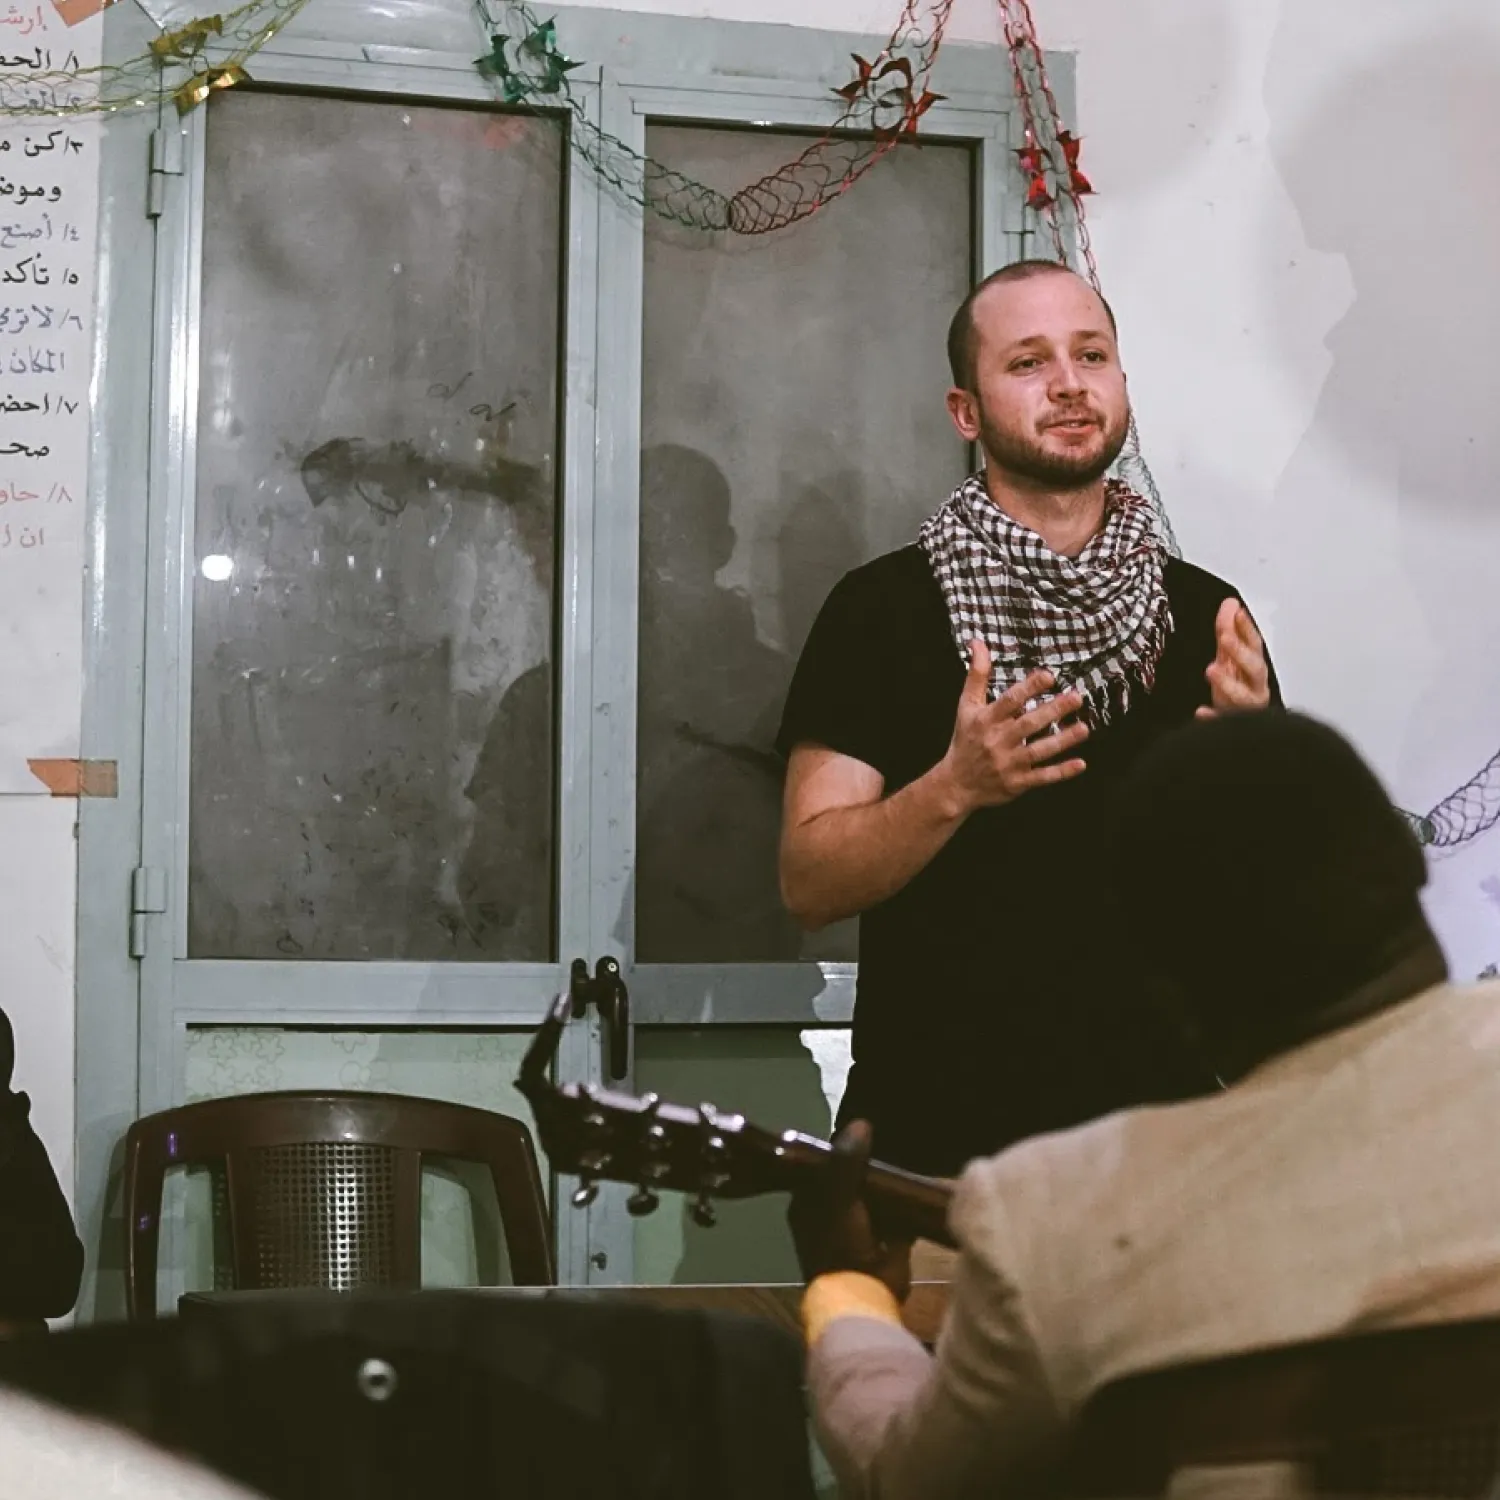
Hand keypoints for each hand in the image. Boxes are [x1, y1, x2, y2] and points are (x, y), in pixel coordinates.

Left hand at [787, 1120, 911, 1301]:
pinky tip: (916, 1185)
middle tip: (885, 1144)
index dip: (839, 1152)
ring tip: (903, 1160)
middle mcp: (831, 1218)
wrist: (864, 1295)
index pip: (821, 1169)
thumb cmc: (840, 1244)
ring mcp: (860, 1232)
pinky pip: (898, 1215)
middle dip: (867, 1169)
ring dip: (888, 1186)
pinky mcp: (888, 1244)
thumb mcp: (837, 1197)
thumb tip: (861, 1123)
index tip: (860, 1134)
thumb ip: (845, 1161)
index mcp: (808, 1207)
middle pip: (851, 1182)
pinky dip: (906, 1205)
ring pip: (875, 1198)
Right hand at [940, 640, 1088, 813]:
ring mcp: (1008, 764)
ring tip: (1084, 728)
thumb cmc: (966, 739)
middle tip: (1076, 697)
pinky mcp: (1017, 783)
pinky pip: (1042, 777)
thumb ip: (977, 675)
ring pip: (1039, 751)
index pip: (1009, 701)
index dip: (1029, 688)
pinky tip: (1080, 763)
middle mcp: (997, 741)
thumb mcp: (967, 706)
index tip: (1049, 676)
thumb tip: (978, 642)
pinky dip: (1061, 772)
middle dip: (1053, 710)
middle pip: (1028, 724)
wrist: (956, 784)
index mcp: (986, 720)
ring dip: (1062, 741)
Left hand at [1198, 599, 1269, 717]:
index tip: (1237, 612)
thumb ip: (1229, 632)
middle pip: (1255, 668)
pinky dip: (1214, 716)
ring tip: (1212, 669)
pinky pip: (1224, 721)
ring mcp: (1245, 707)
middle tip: (1225, 638)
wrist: (1242, 727)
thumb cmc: (1239, 689)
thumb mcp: (1231, 659)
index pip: (1255, 645)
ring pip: (1244, 696)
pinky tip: (1202, 711)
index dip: (1247, 628)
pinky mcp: (1232, 723)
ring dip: (1228, 683)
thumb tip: (1230, 603)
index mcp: (1254, 669)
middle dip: (1241, 652)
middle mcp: (1255, 687)